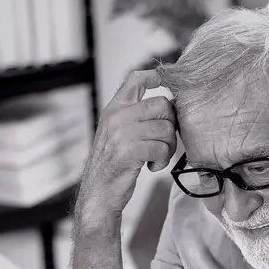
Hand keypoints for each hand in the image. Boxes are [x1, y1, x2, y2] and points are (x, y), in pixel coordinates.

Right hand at [77, 70, 177, 225]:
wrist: (99, 192)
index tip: (164, 81)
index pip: (135, 80)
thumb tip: (168, 105)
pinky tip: (152, 167)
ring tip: (156, 158)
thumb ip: (135, 117)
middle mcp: (117, 116)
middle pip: (162, 105)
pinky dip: (162, 161)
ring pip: (166, 129)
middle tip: (163, 143)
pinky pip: (161, 148)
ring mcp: (121, 133)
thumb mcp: (118, 133)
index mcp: (114, 108)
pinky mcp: (129, 151)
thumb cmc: (114, 165)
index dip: (154, 76)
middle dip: (170, 126)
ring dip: (168, 147)